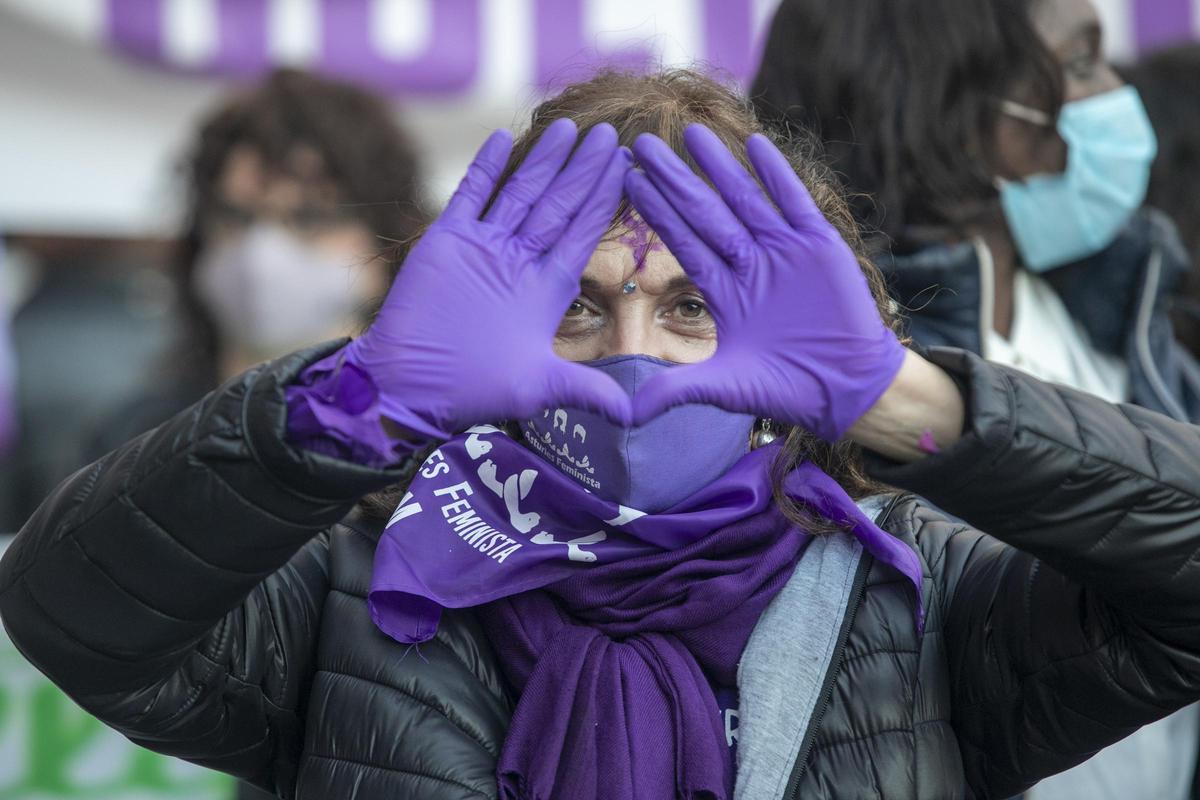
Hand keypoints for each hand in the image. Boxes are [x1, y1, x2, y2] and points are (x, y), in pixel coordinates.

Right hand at [348, 119, 633, 438]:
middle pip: (558, 204)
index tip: (627, 167)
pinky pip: (469, 196)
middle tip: (609, 133)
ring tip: (566, 127)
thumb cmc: (474, 391)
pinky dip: (485, 169)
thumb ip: (588, 391)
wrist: (411, 387)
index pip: (583, 232)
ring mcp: (484, 247)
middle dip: (583, 170)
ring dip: (542, 161)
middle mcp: (520, 260)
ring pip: (520, 192)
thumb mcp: (540, 388)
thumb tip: (638, 414)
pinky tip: (501, 139)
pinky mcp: (446, 242)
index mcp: (547, 287)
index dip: (603, 199)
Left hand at [624, 125, 904, 440]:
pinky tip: (756, 144)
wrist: (847, 388)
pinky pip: (795, 204)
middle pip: (705, 212)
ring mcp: (785, 251)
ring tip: (690, 135)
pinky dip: (778, 176)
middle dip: (675, 179)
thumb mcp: (725, 389)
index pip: (683, 240)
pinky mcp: (819, 247)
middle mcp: (750, 263)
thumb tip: (626, 414)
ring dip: (719, 167)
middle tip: (642, 143)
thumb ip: (676, 391)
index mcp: (726, 289)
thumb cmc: (788, 388)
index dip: (657, 210)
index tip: (628, 179)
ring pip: (745, 199)